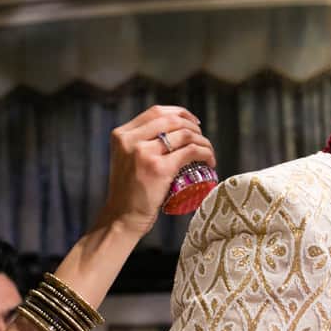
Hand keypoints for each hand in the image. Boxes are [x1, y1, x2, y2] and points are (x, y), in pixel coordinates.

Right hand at [93, 106, 214, 238]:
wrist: (121, 218)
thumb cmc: (128, 193)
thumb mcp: (125, 159)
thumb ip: (136, 144)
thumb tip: (166, 133)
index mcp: (121, 135)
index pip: (156, 112)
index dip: (179, 113)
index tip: (193, 122)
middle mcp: (130, 140)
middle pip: (172, 120)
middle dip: (193, 126)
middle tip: (202, 140)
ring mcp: (144, 153)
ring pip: (184, 134)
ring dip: (203, 141)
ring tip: (208, 153)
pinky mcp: (158, 168)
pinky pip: (190, 152)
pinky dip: (205, 153)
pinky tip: (209, 160)